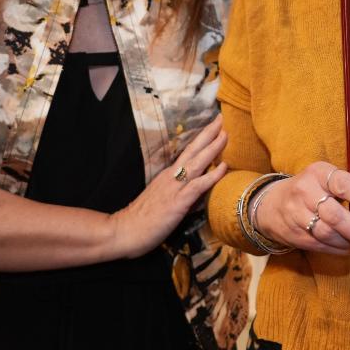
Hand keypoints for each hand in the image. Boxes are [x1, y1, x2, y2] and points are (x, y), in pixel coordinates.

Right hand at [112, 115, 227, 258]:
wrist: (124, 230)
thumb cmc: (141, 220)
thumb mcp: (162, 201)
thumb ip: (179, 195)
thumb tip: (197, 194)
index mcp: (167, 176)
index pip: (187, 153)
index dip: (200, 140)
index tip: (212, 127)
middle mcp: (171, 176)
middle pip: (192, 150)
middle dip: (208, 134)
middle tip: (221, 118)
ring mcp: (174, 187)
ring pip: (197, 162)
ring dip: (212, 148)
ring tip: (225, 134)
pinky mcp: (177, 202)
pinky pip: (198, 185)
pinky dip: (212, 175)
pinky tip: (223, 167)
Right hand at [252, 161, 349, 254]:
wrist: (269, 203)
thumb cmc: (308, 188)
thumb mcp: (323, 177)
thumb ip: (345, 188)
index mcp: (318, 173)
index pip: (345, 185)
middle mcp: (305, 191)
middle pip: (336, 216)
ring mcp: (296, 213)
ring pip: (328, 234)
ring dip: (349, 243)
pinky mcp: (293, 233)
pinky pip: (320, 245)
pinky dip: (338, 250)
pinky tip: (347, 248)